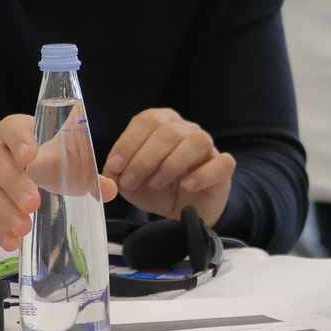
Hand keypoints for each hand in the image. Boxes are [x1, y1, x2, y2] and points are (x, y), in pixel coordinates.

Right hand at [0, 114, 116, 250]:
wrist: (2, 166)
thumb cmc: (37, 159)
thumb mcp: (58, 157)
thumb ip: (84, 171)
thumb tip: (110, 190)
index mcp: (16, 132)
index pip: (12, 128)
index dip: (19, 140)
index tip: (30, 156)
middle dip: (13, 183)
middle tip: (32, 203)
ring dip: (4, 210)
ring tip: (23, 227)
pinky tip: (11, 241)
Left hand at [102, 108, 235, 224]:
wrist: (181, 211)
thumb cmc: (156, 188)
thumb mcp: (128, 182)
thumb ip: (114, 176)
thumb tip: (107, 177)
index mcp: (163, 124)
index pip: (148, 120)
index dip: (129, 142)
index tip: (115, 166)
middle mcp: (187, 130)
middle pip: (169, 131)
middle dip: (144, 158)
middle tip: (130, 182)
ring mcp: (209, 148)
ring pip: (196, 142)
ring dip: (171, 164)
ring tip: (156, 184)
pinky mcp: (224, 168)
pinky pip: (222, 163)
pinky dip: (202, 175)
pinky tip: (185, 187)